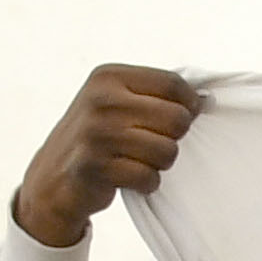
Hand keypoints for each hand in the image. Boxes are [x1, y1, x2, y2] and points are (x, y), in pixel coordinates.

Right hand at [13, 63, 202, 249]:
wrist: (53, 176)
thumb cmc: (97, 137)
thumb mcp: (117, 102)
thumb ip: (157, 96)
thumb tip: (208, 100)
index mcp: (109, 76)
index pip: (173, 84)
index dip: (190, 105)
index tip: (185, 116)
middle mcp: (101, 100)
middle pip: (176, 118)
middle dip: (173, 138)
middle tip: (151, 144)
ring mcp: (97, 133)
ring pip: (168, 151)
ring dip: (160, 164)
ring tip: (138, 160)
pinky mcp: (96, 167)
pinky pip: (149, 177)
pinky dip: (147, 183)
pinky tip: (129, 178)